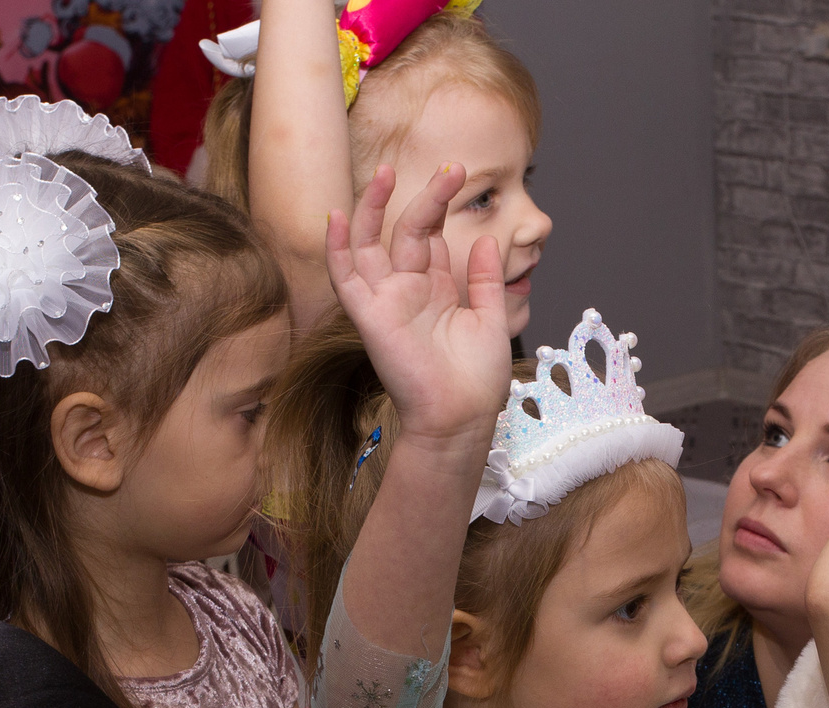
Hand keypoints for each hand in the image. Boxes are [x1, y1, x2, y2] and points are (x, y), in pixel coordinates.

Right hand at [327, 161, 509, 445]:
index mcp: (437, 290)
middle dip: (426, 198)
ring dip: (373, 208)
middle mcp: (409, 290)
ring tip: (384, 173)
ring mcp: (386, 300)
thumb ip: (487, 280)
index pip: (432, 237)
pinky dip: (337, 247)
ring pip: (370, 243)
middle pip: (408, 230)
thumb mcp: (492, 320)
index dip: (441, 205)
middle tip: (451, 169)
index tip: (460, 173)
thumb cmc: (477, 380)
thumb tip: (488, 240)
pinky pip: (345, 276)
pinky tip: (336, 216)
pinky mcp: (369, 315)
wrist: (461, 417)